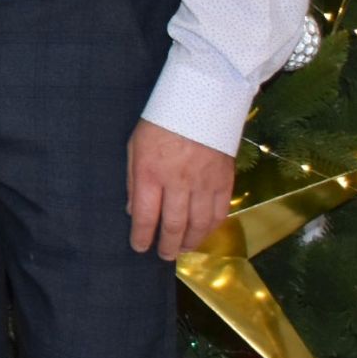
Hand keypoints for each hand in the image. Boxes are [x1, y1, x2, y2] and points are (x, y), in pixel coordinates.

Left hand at [128, 119, 235, 258]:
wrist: (200, 103)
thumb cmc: (161, 123)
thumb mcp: (135, 147)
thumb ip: (133, 180)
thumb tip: (132, 210)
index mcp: (150, 173)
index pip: (145, 215)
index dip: (142, 236)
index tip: (139, 247)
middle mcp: (177, 182)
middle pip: (173, 225)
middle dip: (166, 245)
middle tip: (163, 255)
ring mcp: (203, 183)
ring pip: (198, 224)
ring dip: (190, 241)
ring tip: (182, 248)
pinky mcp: (224, 181)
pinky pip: (219, 212)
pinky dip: (211, 227)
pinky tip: (203, 233)